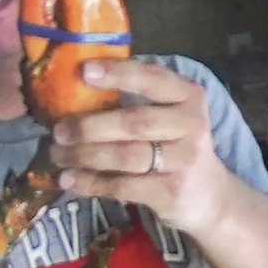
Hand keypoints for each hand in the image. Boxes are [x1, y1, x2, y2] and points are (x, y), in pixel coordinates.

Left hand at [47, 57, 231, 226]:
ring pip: (125, 156)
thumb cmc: (175, 147)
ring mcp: (183, 161)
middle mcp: (191, 125)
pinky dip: (90, 183)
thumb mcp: (169, 117)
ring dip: (84, 155)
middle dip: (90, 126)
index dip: (119, 74)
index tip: (84, 71)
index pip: (153, 79)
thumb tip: (74, 90)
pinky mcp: (171, 192)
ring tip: (57, 154)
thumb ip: (136, 101)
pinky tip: (68, 180)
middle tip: (58, 130)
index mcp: (188, 97)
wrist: (210, 197)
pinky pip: (122, 186)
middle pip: (133, 123)